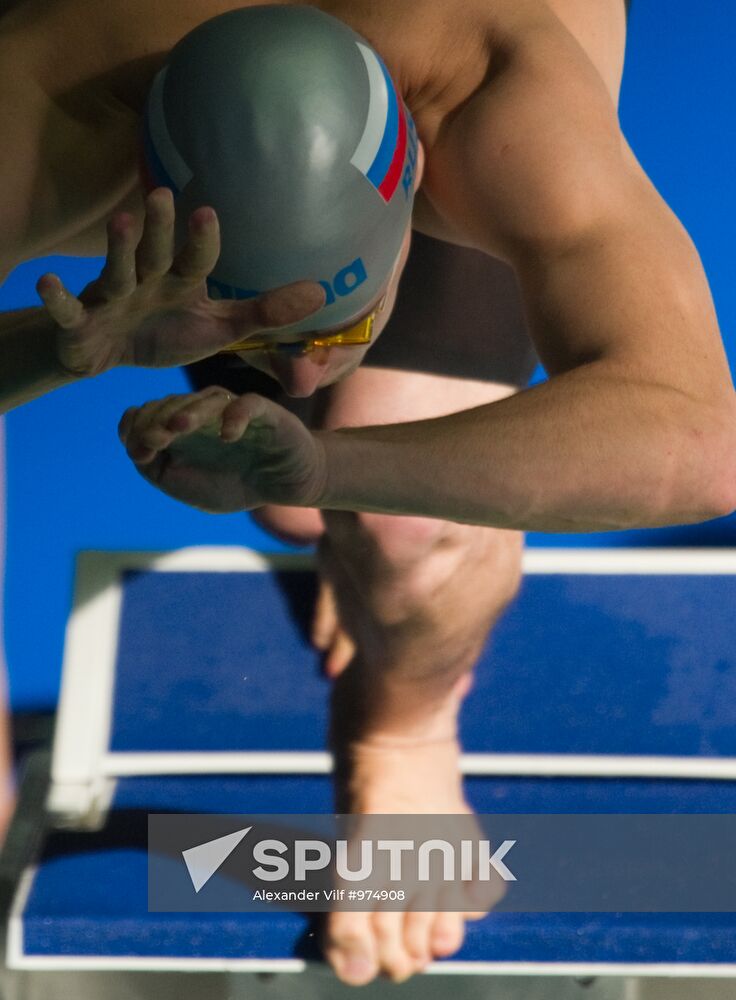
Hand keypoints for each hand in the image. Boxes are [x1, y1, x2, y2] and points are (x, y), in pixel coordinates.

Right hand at [37, 188, 324, 377]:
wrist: (110, 355)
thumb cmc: (167, 333)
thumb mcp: (219, 327)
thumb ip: (264, 312)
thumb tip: (320, 293)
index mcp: (180, 282)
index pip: (195, 260)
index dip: (200, 241)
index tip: (208, 211)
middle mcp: (146, 281)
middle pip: (153, 253)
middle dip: (158, 228)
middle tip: (161, 194)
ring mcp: (111, 298)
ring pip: (114, 272)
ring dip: (115, 249)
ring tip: (119, 222)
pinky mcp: (81, 321)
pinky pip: (67, 310)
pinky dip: (56, 299)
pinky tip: (45, 282)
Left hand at [118, 387, 327, 512]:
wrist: (285, 485)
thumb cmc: (233, 485)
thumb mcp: (185, 487)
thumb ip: (156, 470)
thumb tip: (135, 447)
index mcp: (180, 428)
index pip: (150, 413)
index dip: (138, 426)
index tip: (136, 449)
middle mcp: (202, 413)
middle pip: (173, 404)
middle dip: (158, 421)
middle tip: (152, 441)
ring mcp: (232, 410)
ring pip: (206, 400)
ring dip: (190, 413)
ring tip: (178, 428)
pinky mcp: (264, 412)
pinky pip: (247, 405)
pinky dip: (235, 417)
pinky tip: (227, 436)